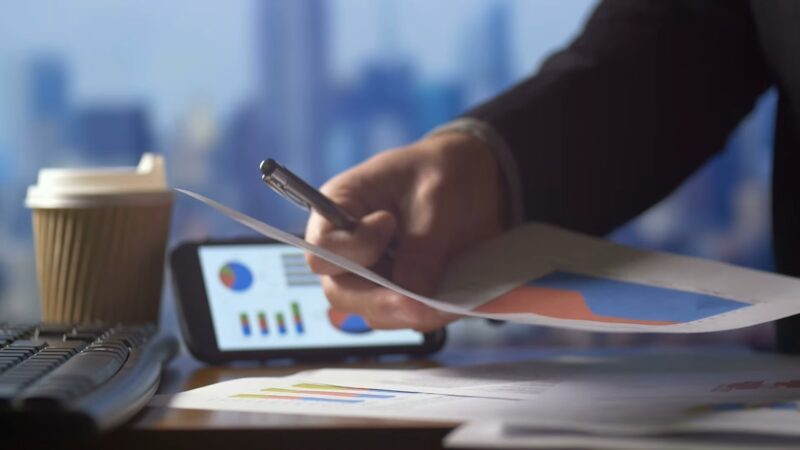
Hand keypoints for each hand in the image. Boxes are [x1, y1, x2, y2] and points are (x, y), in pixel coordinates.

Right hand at [305, 132, 508, 331]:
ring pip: (373, 313)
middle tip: (421, 302)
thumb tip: (412, 292)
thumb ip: (421, 243)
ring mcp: (373, 275)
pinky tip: (452, 301)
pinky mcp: (399, 292)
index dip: (354, 249)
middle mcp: (348, 248)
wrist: (479, 182)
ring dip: (409, 313)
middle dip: (382, 301)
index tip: (390, 224)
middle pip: (340, 292)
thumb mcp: (435, 195)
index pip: (322, 248)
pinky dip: (428, 315)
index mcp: (340, 208)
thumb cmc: (443, 171)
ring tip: (447, 298)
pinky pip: (404, 317)